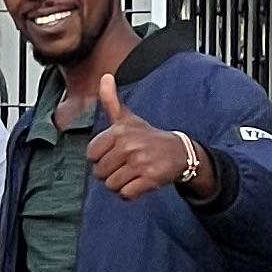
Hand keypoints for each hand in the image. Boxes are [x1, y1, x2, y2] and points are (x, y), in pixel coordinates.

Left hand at [85, 65, 193, 205]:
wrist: (179, 152)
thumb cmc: (147, 136)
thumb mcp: (128, 118)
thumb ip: (111, 101)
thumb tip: (105, 76)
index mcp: (119, 131)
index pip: (91, 155)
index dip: (100, 158)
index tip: (114, 153)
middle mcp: (129, 145)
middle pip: (100, 173)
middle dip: (109, 173)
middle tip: (125, 166)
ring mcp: (140, 162)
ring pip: (111, 185)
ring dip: (119, 184)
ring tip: (132, 174)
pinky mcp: (151, 178)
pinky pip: (126, 194)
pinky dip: (130, 194)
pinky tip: (139, 183)